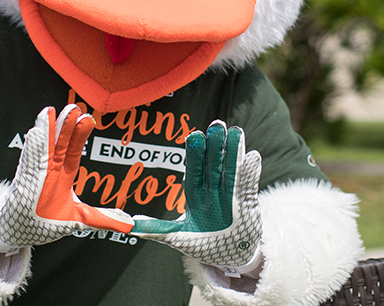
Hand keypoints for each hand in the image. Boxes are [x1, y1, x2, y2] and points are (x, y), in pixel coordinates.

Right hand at [0, 105, 132, 251]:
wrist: (18, 233)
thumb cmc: (45, 222)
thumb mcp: (78, 220)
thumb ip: (102, 218)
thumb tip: (129, 224)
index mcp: (63, 177)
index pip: (73, 152)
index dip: (79, 136)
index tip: (87, 119)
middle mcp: (49, 173)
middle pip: (59, 145)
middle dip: (66, 127)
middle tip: (74, 109)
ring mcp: (35, 177)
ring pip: (42, 150)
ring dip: (47, 132)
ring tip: (50, 113)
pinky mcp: (22, 185)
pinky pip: (28, 165)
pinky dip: (31, 150)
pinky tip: (35, 134)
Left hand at [131, 122, 262, 267]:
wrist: (229, 258)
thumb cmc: (202, 246)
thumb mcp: (179, 238)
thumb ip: (158, 230)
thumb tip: (131, 224)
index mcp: (195, 196)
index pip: (194, 171)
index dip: (195, 154)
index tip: (194, 136)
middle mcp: (213, 191)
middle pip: (214, 165)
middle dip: (215, 146)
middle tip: (216, 125)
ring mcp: (231, 195)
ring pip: (232, 169)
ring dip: (234, 151)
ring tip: (235, 131)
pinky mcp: (248, 203)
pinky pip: (248, 186)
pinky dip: (251, 172)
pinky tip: (252, 156)